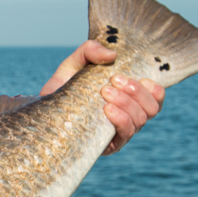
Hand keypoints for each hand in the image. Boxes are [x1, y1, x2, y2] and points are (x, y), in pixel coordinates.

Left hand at [40, 40, 163, 154]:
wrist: (41, 114)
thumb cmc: (62, 89)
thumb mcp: (74, 65)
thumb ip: (90, 50)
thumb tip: (113, 55)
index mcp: (129, 98)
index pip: (156, 97)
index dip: (154, 88)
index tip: (134, 77)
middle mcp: (130, 116)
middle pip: (152, 108)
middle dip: (136, 92)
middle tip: (113, 81)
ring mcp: (120, 132)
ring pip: (141, 119)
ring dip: (127, 103)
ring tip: (105, 92)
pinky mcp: (109, 145)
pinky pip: (126, 133)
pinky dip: (121, 118)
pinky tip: (107, 109)